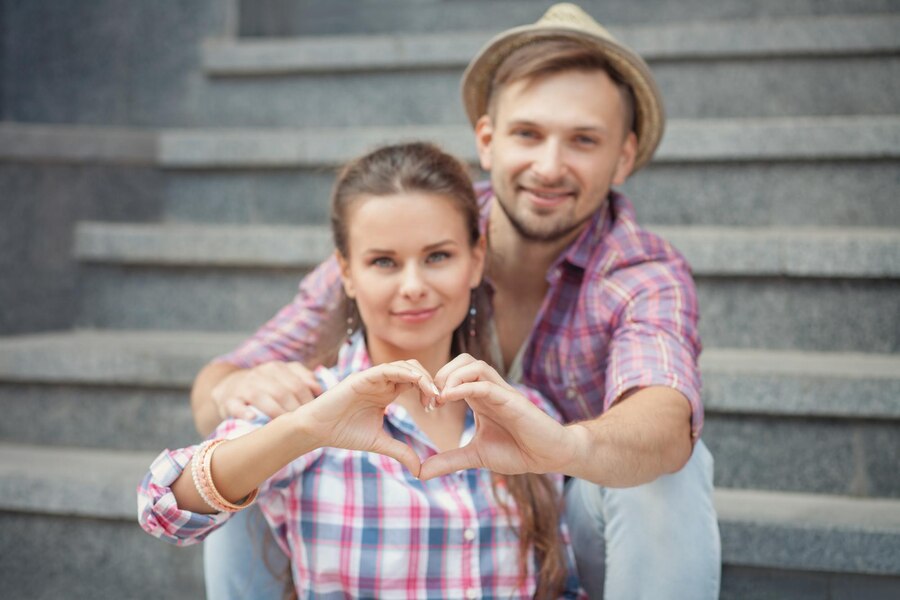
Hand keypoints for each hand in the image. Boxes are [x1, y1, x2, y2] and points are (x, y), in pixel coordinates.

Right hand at [211, 361, 322, 420]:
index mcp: (278, 368)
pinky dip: (244, 412)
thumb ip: (304, 381)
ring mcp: (244, 386)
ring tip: (286, 426)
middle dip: (296, 410)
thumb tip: (322, 391)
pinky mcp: (229, 399)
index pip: (299, 383)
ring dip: (275, 413)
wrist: (230, 387)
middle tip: (305, 427)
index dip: (309, 400)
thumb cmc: (267, 386)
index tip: (318, 415)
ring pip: (261, 397)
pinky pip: (236, 405)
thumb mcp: (284, 378)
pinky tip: (252, 418)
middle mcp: (261, 374)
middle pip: (283, 392)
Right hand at [301, 360, 438, 475]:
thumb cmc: (344, 433)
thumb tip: (420, 471)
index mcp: (388, 392)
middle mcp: (382, 382)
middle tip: (438, 400)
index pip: (416, 382)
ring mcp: (372, 378)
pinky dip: (403, 372)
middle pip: (415, 370)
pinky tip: (417, 381)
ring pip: (404, 366)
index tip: (436, 408)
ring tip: (432, 393)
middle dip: (430, 382)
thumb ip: (400, 451)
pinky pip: (387, 369)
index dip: (429, 391)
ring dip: (421, 376)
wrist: (316, 431)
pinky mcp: (362, 377)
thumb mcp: (379, 443)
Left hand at [418, 354, 574, 480]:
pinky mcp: (512, 400)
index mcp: (480, 398)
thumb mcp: (475, 456)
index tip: (426, 406)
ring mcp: (501, 392)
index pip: (455, 374)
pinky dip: (465, 386)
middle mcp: (490, 390)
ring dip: (452, 376)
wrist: (548, 457)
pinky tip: (449, 398)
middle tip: (431, 400)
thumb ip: (449, 461)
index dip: (436, 384)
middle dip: (441, 374)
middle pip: (463, 360)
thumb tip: (421, 473)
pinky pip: (486, 384)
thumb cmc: (517, 451)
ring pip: (474, 364)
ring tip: (440, 398)